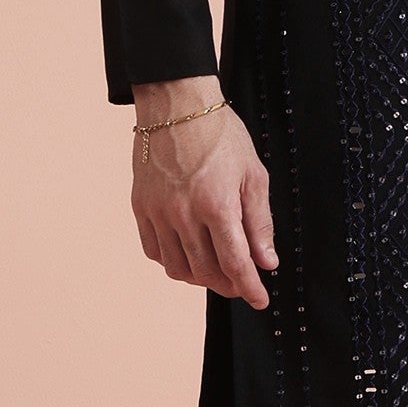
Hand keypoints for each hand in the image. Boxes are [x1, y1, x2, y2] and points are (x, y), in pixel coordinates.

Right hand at [129, 79, 278, 309]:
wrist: (176, 105)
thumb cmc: (221, 135)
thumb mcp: (253, 174)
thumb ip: (260, 222)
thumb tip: (266, 261)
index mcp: (217, 206)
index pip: (236, 263)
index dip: (250, 288)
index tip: (260, 300)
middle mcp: (184, 214)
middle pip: (206, 272)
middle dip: (228, 286)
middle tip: (241, 285)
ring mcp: (158, 213)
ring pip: (177, 268)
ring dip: (200, 279)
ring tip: (216, 272)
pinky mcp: (141, 207)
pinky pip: (153, 251)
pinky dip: (172, 263)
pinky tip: (187, 256)